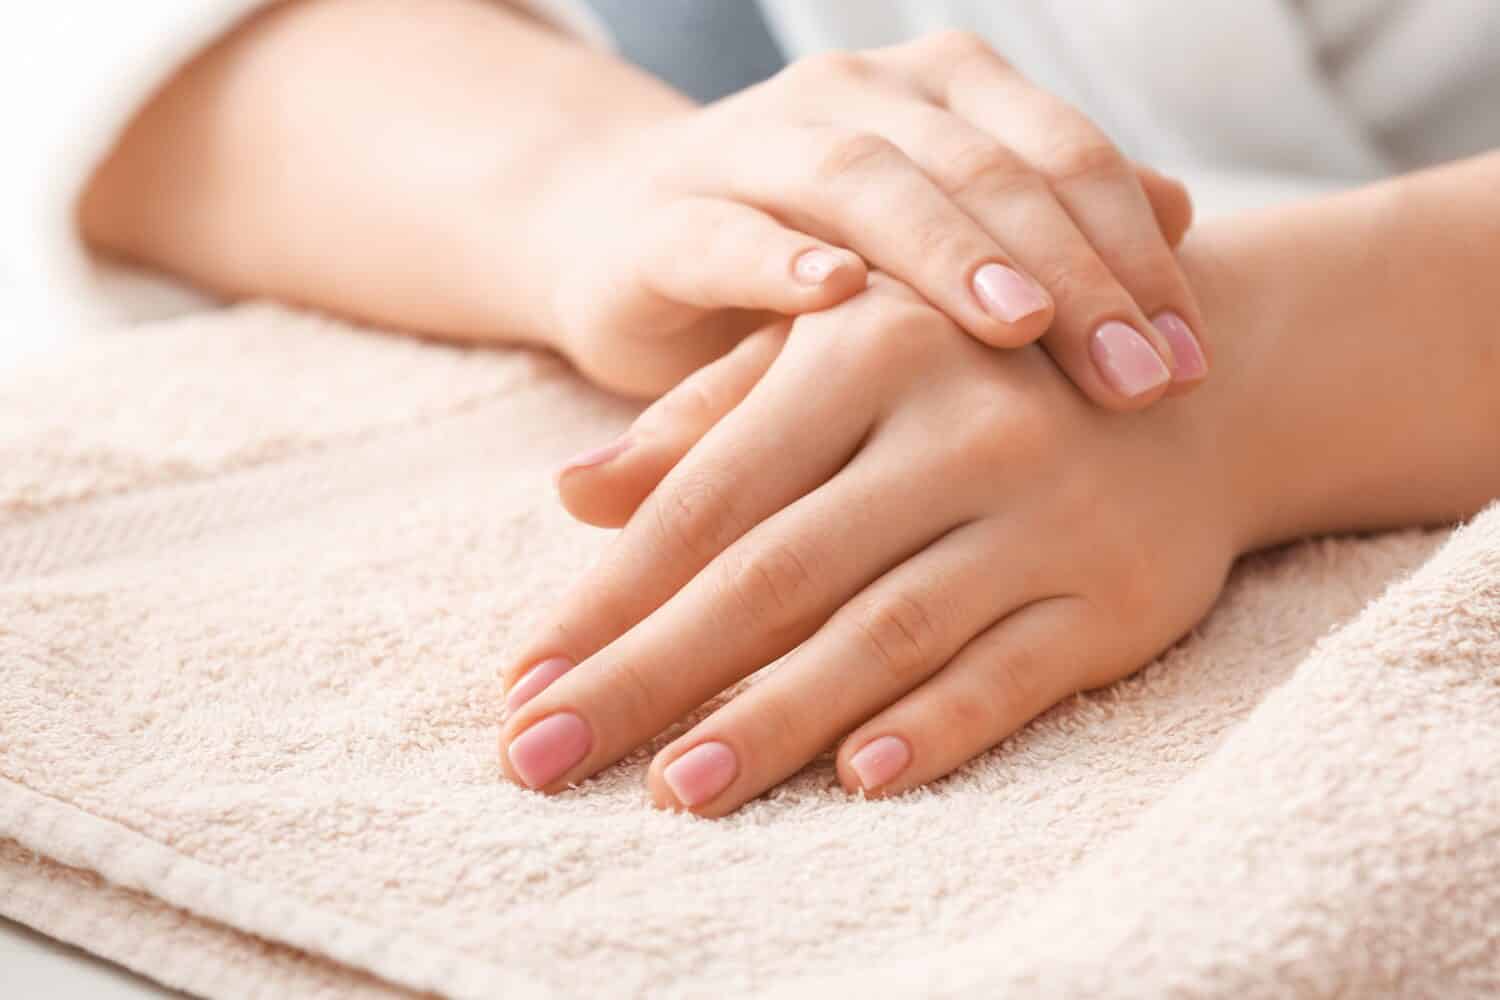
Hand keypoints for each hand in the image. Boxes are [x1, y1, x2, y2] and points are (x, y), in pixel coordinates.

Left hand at [498, 276, 1239, 814]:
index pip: (709, 494)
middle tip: (543, 755)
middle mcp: (959, 425)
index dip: (610, 595)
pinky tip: (857, 778)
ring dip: (773, 721)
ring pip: (885, 634)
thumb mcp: (835, 362)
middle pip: (776, 574)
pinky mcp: (1117, 598)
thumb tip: (571, 495)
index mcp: (869, 348)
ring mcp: (1045, 517)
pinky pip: (1014, 675)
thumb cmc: (967, 379)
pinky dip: (937, 728)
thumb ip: (706, 424)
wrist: (1189, 391)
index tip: (523, 678)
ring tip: (672, 791)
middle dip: (649, 674)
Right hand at [542, 30, 1206, 399]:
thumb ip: (1044, 224)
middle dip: (1069, 271)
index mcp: (935, 93)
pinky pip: (723, 231)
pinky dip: (777, 260)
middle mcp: (849, 97)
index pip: (1060, 154)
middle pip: (980, 166)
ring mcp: (747, 148)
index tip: (1190, 362)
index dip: (1133, 251)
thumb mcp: (936, 248)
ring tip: (1019, 321)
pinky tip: (836, 300)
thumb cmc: (811, 258)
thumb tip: (1180, 212)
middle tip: (1140, 379)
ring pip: (861, 181)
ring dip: (944, 249)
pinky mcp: (661, 221)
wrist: (625, 240)